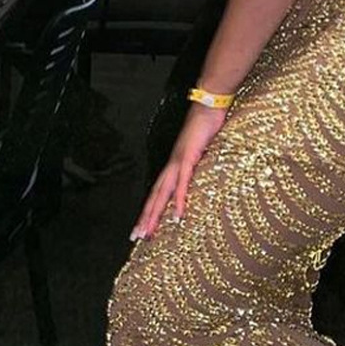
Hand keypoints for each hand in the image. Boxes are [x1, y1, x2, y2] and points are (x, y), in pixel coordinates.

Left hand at [131, 103, 226, 240]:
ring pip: (162, 194)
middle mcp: (171, 167)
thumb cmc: (205, 129)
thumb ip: (198, 167)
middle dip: (145, 218)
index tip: (143, 228)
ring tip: (148, 233)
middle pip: (154, 197)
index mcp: (173, 167)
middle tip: (136, 238)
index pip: (157, 193)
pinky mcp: (188, 159)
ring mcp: (178, 163)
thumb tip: (200, 181)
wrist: (208, 107)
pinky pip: (182, 184)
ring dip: (155, 215)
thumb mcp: (202, 154)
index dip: (149, 211)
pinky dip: (178, 200)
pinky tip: (177, 215)